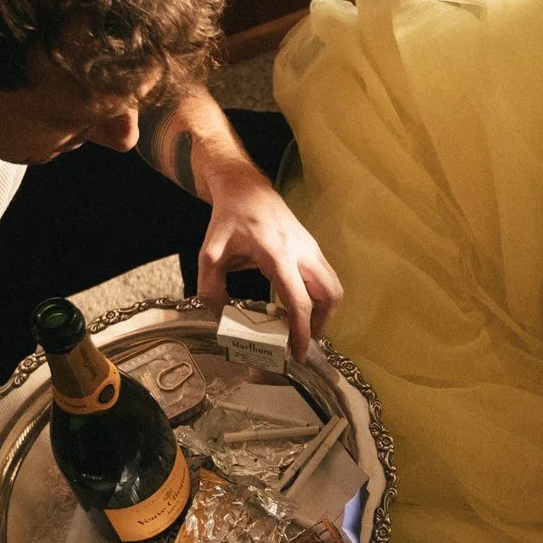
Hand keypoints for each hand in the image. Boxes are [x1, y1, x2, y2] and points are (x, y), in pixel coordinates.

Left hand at [195, 161, 342, 359]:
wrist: (246, 189)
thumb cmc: (229, 220)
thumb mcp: (210, 255)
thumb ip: (210, 289)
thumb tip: (222, 318)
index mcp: (277, 255)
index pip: (299, 301)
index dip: (301, 332)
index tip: (298, 353)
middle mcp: (302, 252)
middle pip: (330, 295)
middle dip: (321, 323)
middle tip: (303, 341)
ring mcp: (311, 248)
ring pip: (333, 287)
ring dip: (324, 311)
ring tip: (302, 326)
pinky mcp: (313, 247)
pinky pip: (326, 277)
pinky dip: (320, 297)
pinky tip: (299, 305)